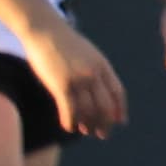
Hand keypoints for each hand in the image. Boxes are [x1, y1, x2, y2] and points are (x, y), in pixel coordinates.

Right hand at [28, 16, 126, 138]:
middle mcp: (94, 74)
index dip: (120, 109)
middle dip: (105, 122)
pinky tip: (68, 127)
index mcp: (103, 66)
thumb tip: (98, 85)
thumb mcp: (87, 53)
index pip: (118, 92)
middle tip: (102, 134)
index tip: (120, 121)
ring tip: (84, 131)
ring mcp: (78, 80)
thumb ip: (95, 68)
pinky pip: (70, 109)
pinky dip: (71, 121)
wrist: (44, 30)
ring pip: (88, 110)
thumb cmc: (63, 42)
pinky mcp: (61, 84)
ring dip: (88, 124)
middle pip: (105, 105)